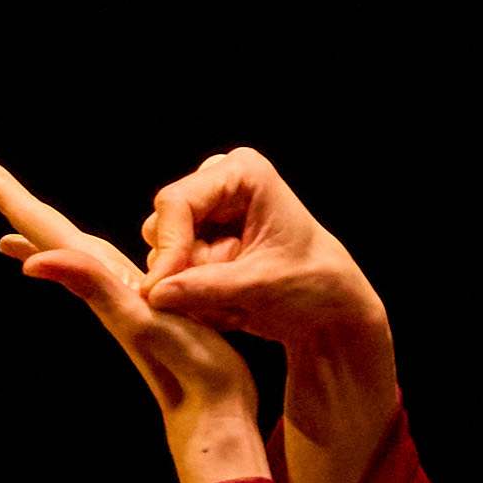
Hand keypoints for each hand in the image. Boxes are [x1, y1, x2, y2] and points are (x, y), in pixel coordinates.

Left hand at [0, 140, 266, 449]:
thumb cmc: (186, 369)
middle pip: (32, 221)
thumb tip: (30, 264)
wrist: (210, 413)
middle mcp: (92, 277)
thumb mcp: (137, 319)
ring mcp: (107, 288)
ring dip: (20, 210)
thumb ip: (90, 285)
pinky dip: (52, 245)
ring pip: (51, 237)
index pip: (33, 220)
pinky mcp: (127, 299)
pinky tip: (40, 250)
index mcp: (92, 272)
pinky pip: (78, 259)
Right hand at [132, 145, 389, 385]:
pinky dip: (192, 296)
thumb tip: (153, 293)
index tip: (162, 291)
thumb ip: (206, 287)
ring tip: (235, 304)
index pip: (177, 202)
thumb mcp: (260, 285)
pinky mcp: (199, 244)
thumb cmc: (312, 284)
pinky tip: (229, 306)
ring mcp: (206, 215)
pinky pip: (169, 273)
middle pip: (163, 226)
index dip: (168, 247)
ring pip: (161, 254)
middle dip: (185, 270)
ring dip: (190, 288)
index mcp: (242, 173)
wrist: (329, 309)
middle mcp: (218, 185)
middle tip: (226, 299)